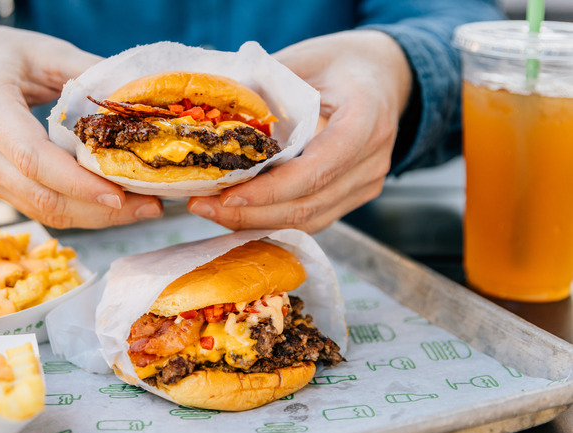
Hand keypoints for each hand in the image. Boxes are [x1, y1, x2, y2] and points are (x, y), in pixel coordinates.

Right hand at [0, 25, 162, 227]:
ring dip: (94, 216)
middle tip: (149, 207)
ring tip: (140, 208)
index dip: (78, 183)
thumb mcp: (45, 52)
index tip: (121, 195)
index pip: (33, 159)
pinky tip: (111, 204)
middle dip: (99, 209)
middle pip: (40, 195)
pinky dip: (77, 210)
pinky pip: (36, 208)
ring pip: (41, 210)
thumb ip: (89, 76)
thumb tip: (138, 106)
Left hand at [188, 30, 411, 231]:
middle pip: (308, 204)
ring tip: (211, 212)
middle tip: (202, 207)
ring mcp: (367, 182)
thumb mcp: (302, 59)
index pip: (316, 169)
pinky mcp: (355, 195)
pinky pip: (312, 218)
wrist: (381, 74)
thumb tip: (212, 118)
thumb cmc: (340, 62)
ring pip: (309, 220)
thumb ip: (265, 88)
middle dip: (251, 213)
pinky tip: (237, 213)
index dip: (270, 190)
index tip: (228, 196)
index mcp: (365, 119)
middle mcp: (372, 159)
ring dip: (256, 222)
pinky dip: (272, 220)